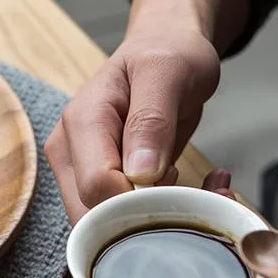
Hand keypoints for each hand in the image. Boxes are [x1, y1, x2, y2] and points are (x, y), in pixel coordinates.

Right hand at [44, 26, 228, 223]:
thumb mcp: (168, 70)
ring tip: (207, 191)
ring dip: (159, 221)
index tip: (182, 182)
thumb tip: (140, 173)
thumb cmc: (166, 53)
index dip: (141, 198)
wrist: (163, 49)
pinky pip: (120, 221)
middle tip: (204, 195)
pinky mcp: (99, 187)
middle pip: (94, 217)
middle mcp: (70, 155)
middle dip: (148, 218)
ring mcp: (80, 174)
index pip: (97, 187)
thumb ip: (152, 118)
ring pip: (106, 228)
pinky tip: (194, 192)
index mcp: (81, 124)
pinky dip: (160, 216)